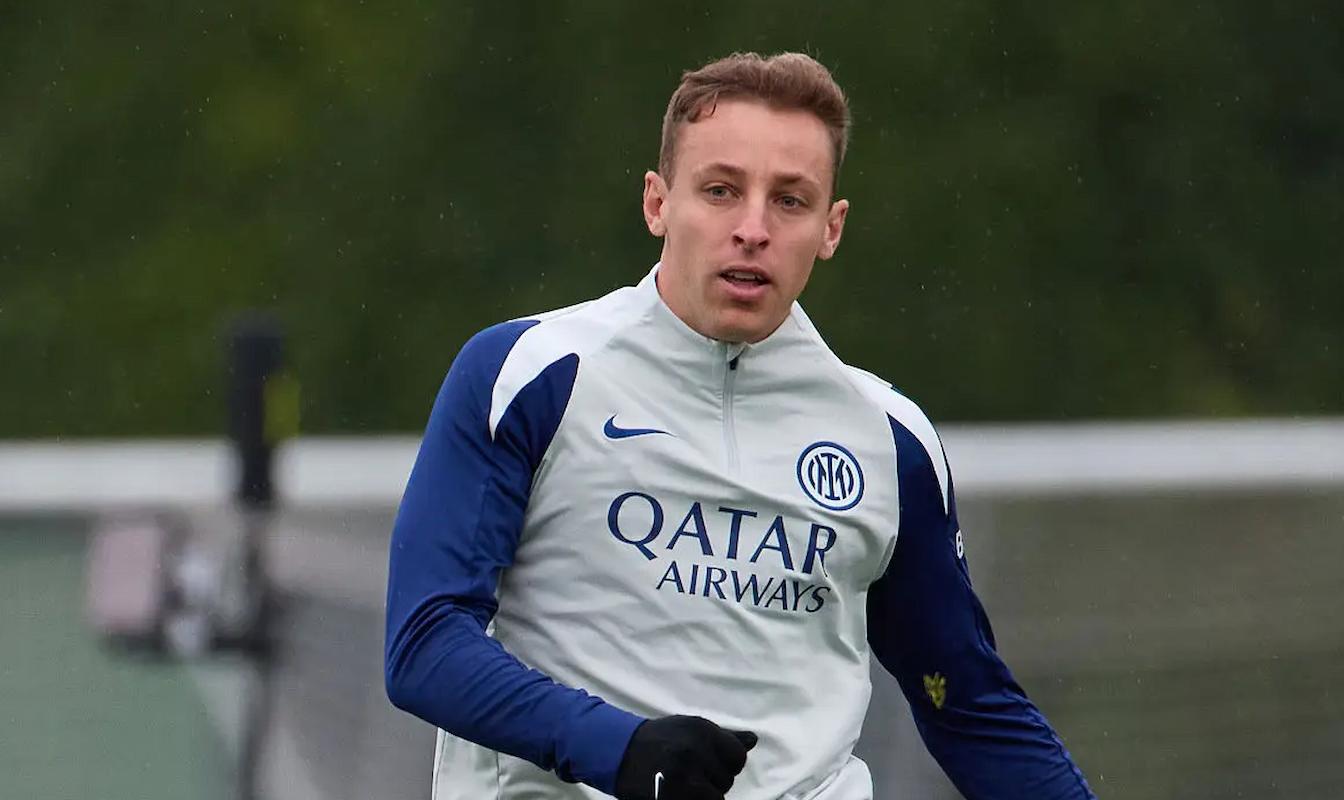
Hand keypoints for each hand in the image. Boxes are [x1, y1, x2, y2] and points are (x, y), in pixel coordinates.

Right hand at [614, 715, 757, 799]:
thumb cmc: (659, 739)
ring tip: (684, 786)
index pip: (737, 756)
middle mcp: (694, 751)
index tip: (709, 764)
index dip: (726, 764)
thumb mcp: (690, 729)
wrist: (618, 751)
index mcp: (702, 730)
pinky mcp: (672, 797)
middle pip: (727, 780)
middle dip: (713, 780)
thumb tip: (753, 740)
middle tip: (689, 774)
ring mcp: (684, 777)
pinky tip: (680, 794)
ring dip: (704, 796)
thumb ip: (723, 737)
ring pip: (717, 798)